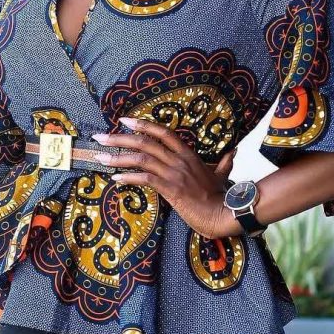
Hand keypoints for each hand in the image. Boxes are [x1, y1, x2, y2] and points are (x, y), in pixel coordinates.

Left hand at [91, 116, 237, 238]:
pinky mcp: (170, 189)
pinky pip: (145, 179)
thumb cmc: (221, 196)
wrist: (222, 213)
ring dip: (117, 157)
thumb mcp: (222, 174)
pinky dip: (128, 177)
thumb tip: (233, 152)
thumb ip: (225, 162)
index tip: (124, 120)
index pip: (163, 132)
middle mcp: (179, 160)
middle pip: (145, 142)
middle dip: (119, 138)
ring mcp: (174, 173)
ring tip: (100, 157)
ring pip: (141, 159)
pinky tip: (115, 179)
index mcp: (188, 154)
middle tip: (100, 137)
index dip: (143, 124)